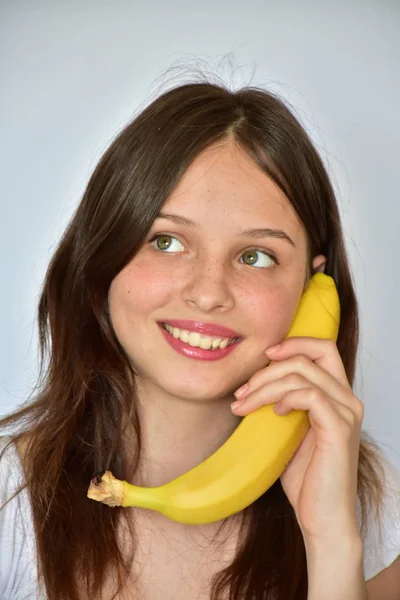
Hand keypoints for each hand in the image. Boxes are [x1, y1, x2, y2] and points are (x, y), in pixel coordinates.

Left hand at [231, 337, 363, 546]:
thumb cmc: (305, 477)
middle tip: (243, 390)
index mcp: (338, 396)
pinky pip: (310, 395)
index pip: (324, 348)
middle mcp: (348, 399)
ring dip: (265, 386)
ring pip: (303, 374)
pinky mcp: (339, 428)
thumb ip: (283, 402)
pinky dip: (285, 398)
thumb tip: (252, 382)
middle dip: (270, 367)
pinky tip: (274, 413)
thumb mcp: (289, 430)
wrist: (321, 517)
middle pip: (312, 354)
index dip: (294, 343)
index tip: (264, 355)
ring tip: (243, 405)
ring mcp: (346, 412)